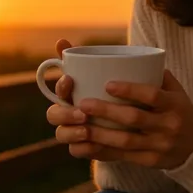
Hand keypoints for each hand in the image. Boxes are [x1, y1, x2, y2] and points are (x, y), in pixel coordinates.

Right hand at [45, 39, 109, 157]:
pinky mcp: (86, 148)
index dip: (61, 86)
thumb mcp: (111, 73)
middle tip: (82, 112)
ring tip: (86, 130)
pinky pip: (76, 152)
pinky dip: (82, 149)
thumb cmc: (118, 90)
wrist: (139, 117)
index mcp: (72, 95)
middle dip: (64, 114)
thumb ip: (90, 58)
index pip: (58, 91)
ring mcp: (75, 132)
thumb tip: (61, 41)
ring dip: (71, 132)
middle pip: (53, 116)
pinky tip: (92, 146)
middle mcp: (69, 114)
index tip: (71, 80)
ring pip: (61, 135)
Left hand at [73, 70, 192, 169]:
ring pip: (126, 141)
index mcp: (174, 104)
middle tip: (83, 103)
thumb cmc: (179, 110)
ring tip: (81, 125)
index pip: (152, 95)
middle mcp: (169, 125)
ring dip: (101, 133)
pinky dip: (104, 151)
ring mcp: (160, 146)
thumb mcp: (176, 91)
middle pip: (134, 118)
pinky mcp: (151, 161)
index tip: (107, 84)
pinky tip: (87, 145)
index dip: (130, 90)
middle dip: (106, 111)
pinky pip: (124, 157)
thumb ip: (157, 75)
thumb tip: (127, 56)